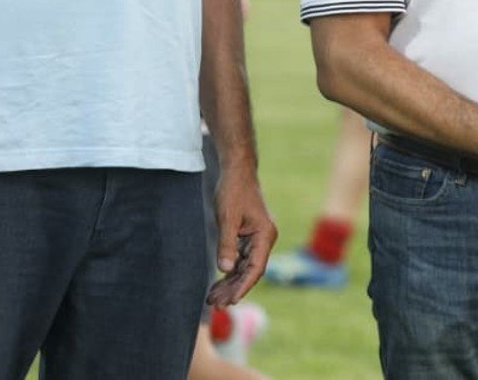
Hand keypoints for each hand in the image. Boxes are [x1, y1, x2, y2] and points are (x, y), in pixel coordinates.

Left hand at [206, 166, 277, 307]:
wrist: (237, 172)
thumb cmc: (234, 191)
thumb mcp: (227, 218)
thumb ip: (227, 244)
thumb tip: (225, 269)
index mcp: (264, 235)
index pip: (256, 268)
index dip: (243, 286)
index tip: (230, 301)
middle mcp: (263, 240)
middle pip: (249, 272)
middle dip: (233, 289)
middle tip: (215, 305)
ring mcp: (256, 240)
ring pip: (244, 268)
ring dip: (229, 283)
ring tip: (212, 299)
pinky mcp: (247, 238)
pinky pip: (239, 260)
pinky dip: (228, 272)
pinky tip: (217, 284)